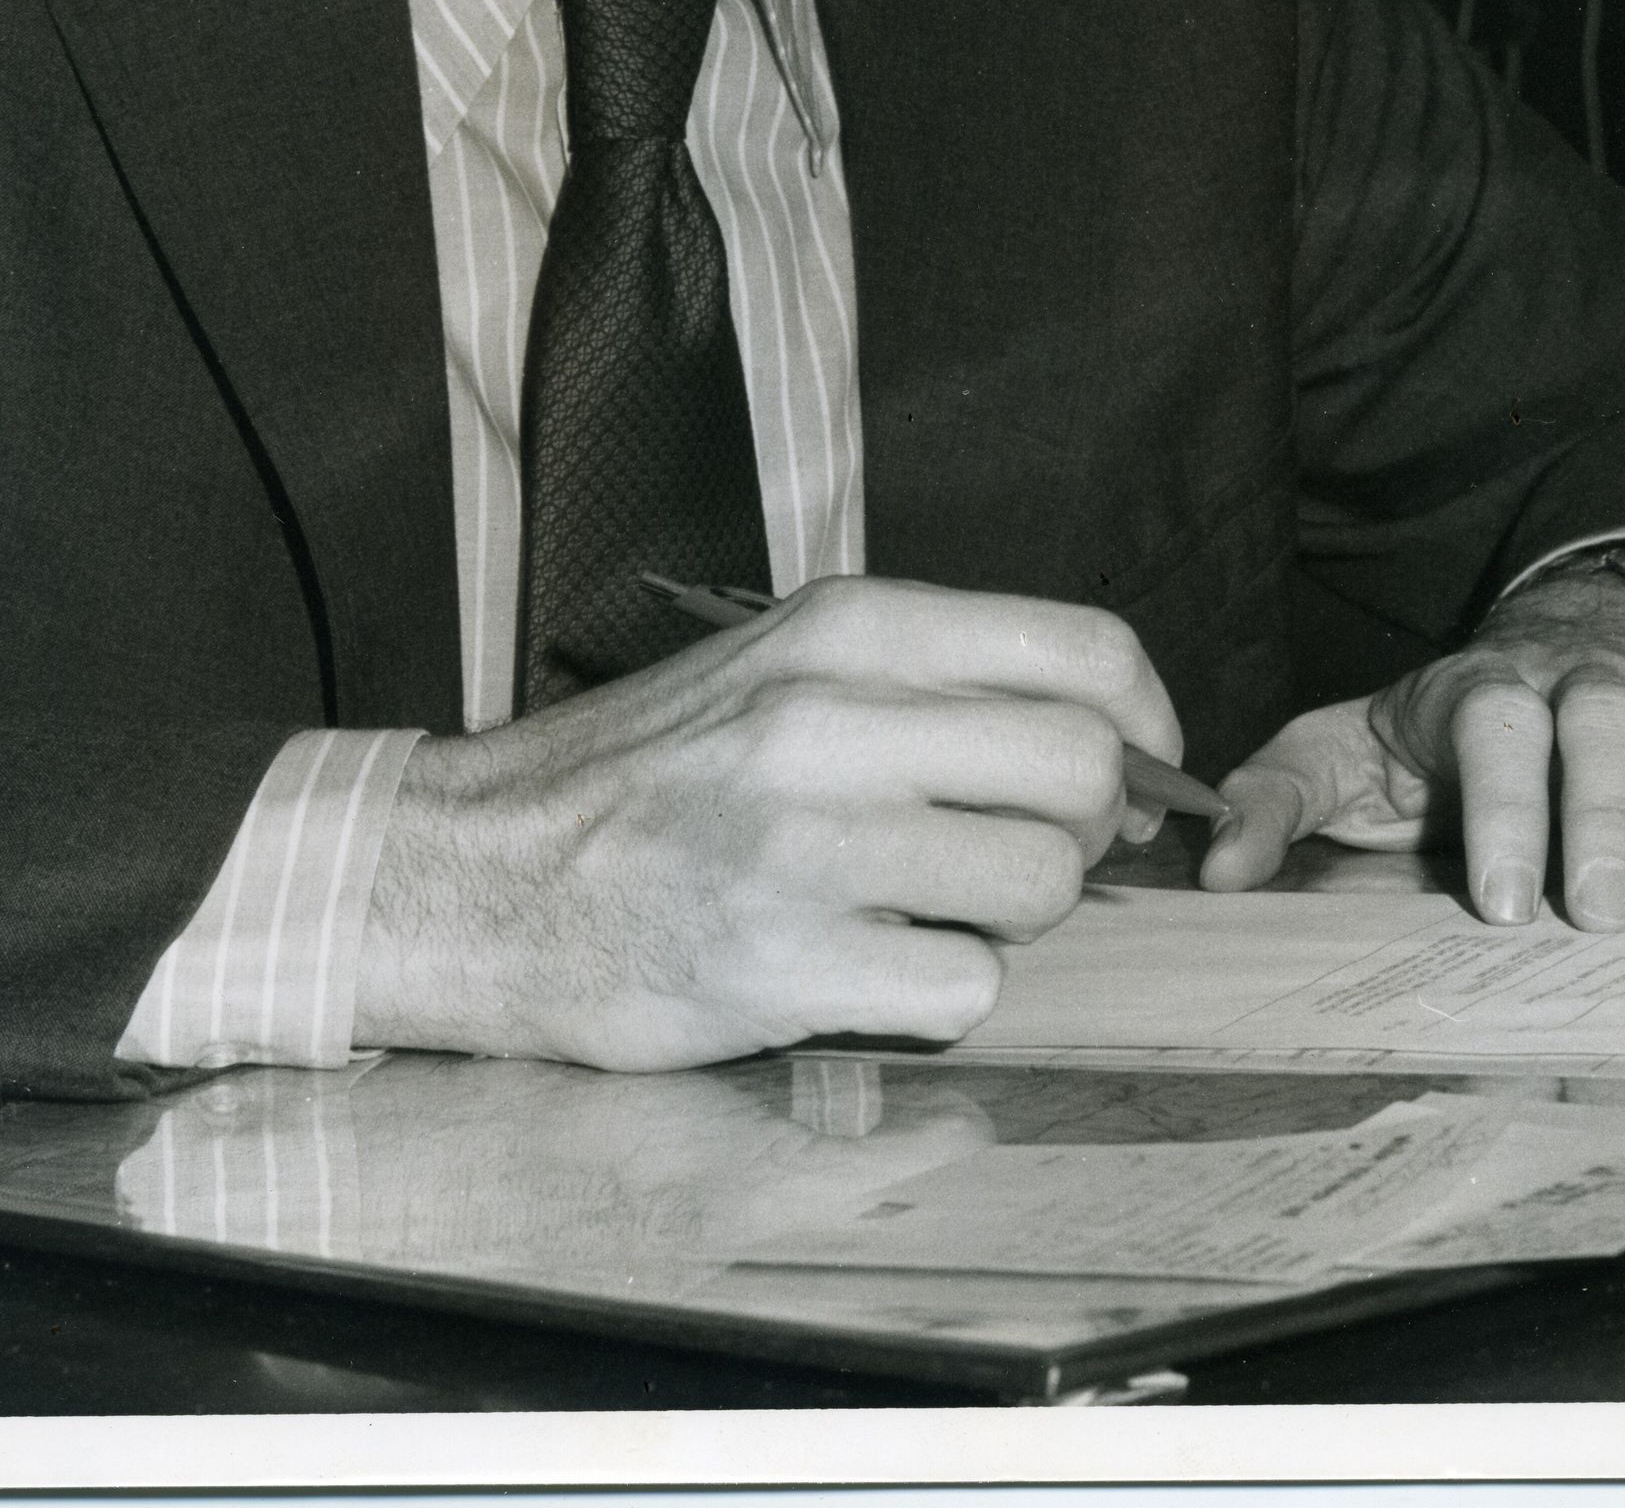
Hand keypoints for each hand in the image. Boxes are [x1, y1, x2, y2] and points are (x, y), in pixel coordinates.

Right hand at [352, 575, 1181, 1067]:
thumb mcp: (777, 664)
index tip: (1136, 763)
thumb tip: (1102, 735)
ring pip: (1040, 884)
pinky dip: (936, 995)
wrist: (481, 870)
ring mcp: (811, 841)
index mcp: (843, 629)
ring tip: (912, 906)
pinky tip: (860, 968)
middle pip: (1084, 771)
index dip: (1143, 719)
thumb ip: (926, 681)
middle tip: (1010, 849)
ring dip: (1002, 918)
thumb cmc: (646, 773)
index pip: (1081, 650)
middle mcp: (833, 718)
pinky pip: (965, 990)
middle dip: (1078, 828)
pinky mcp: (789, 961)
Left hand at [1199, 572, 1624, 929]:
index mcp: (1479, 689)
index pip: (1490, 725)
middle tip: (1598, 914)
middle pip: (1599, 725)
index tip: (1503, 900)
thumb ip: (1277, 798)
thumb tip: (1216, 868)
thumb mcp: (1345, 748)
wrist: (1565, 643)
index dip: (1503, 806)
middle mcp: (1579, 684)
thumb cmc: (1441, 729)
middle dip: (1603, 818)